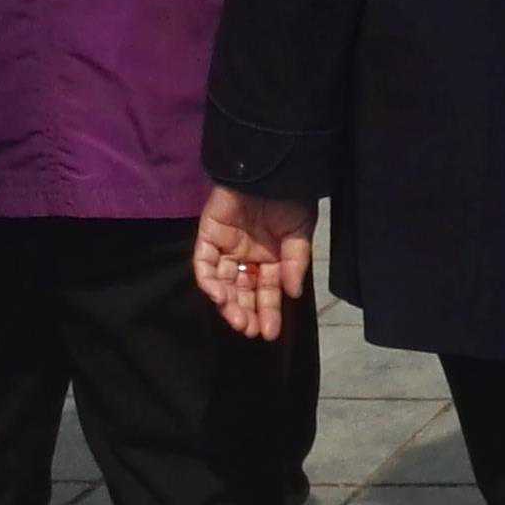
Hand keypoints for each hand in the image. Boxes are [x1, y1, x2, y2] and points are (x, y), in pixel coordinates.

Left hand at [192, 187, 315, 340]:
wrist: (269, 172)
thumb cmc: (290, 200)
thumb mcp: (300, 234)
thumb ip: (294, 263)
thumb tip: (292, 294)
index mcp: (271, 258)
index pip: (267, 291)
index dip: (269, 312)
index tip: (271, 333)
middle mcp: (247, 257)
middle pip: (243, 292)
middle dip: (246, 312)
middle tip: (250, 330)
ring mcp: (226, 248)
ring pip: (223, 282)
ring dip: (228, 303)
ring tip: (237, 320)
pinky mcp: (208, 236)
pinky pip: (204, 264)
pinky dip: (209, 281)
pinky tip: (219, 296)